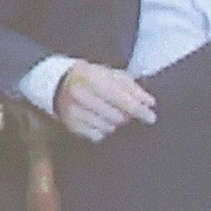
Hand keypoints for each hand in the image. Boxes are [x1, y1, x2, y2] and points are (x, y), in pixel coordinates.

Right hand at [44, 62, 160, 141]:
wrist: (59, 83)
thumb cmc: (91, 77)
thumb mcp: (111, 74)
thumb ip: (131, 87)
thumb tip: (149, 103)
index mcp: (92, 79)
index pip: (121, 99)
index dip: (139, 109)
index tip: (151, 117)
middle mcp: (81, 96)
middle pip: (117, 117)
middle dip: (126, 115)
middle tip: (125, 110)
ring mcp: (74, 112)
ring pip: (108, 128)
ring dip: (114, 122)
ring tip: (109, 112)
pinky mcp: (71, 126)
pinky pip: (97, 136)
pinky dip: (103, 130)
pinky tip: (98, 119)